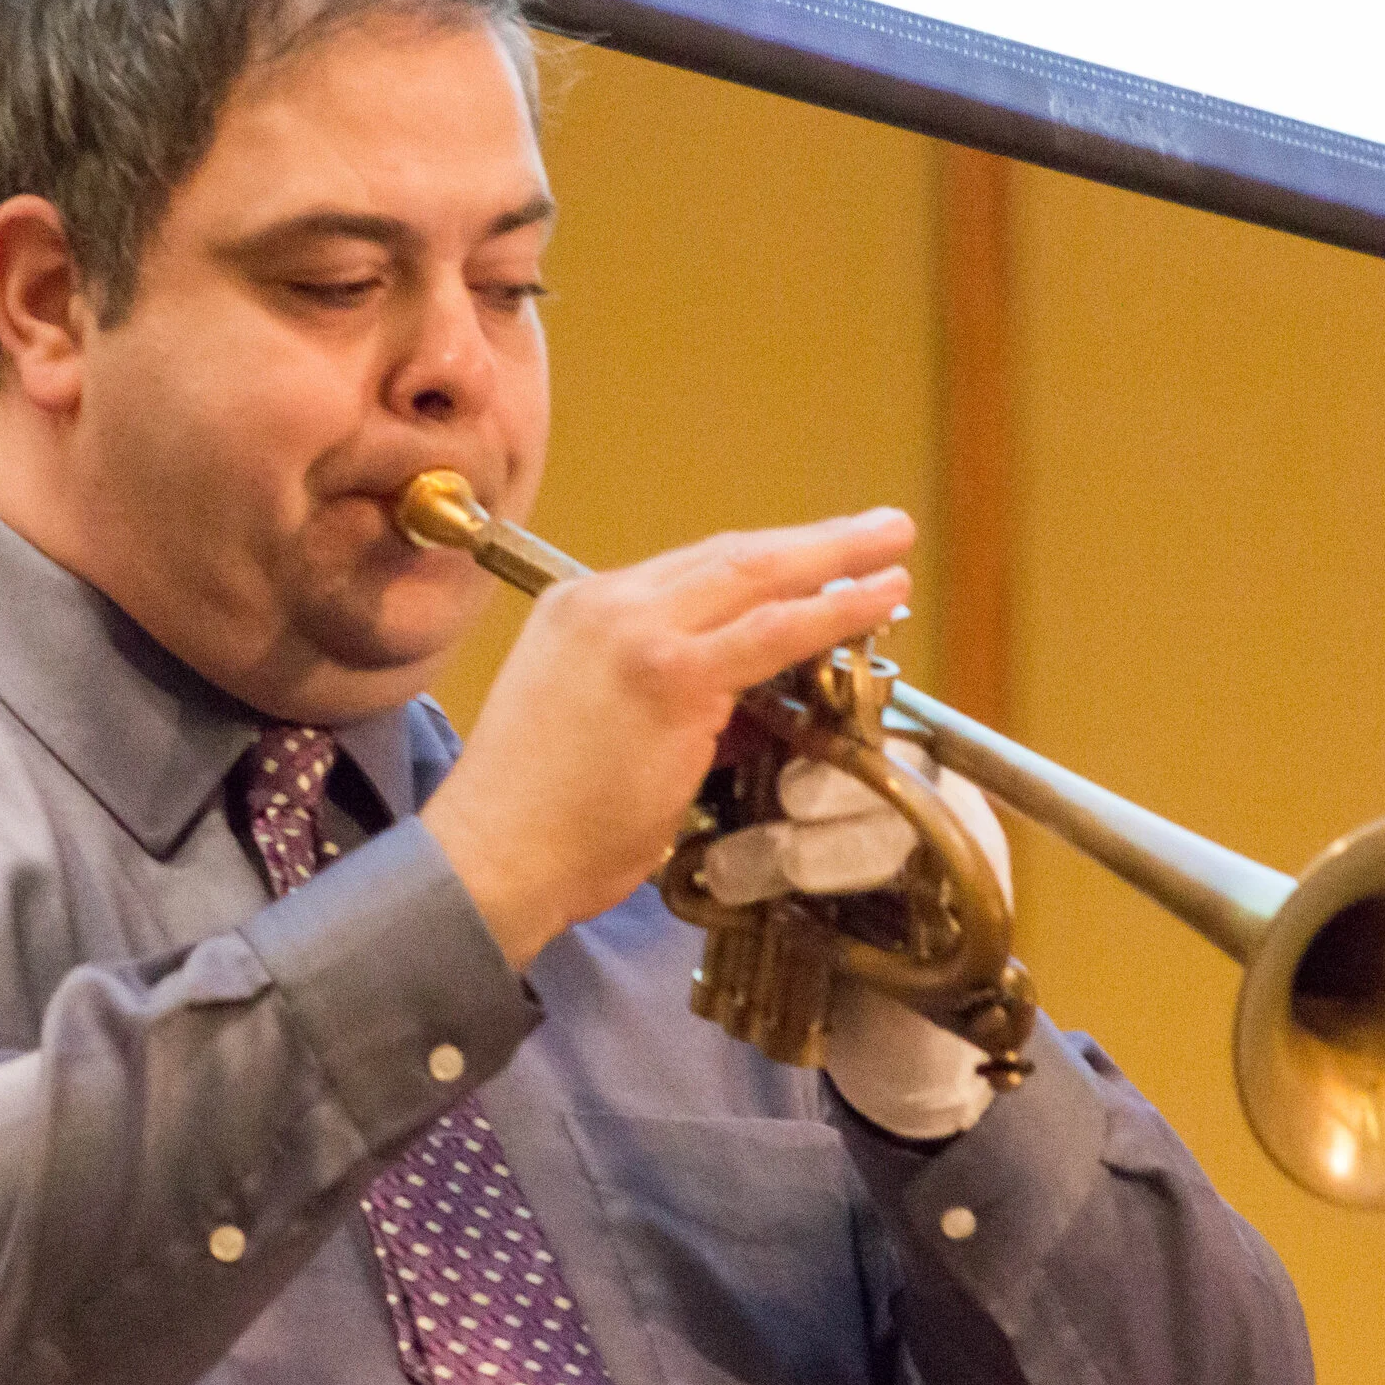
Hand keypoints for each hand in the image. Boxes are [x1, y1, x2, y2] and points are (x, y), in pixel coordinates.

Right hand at [421, 509, 914, 966]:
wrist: (493, 856)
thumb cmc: (536, 816)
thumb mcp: (588, 722)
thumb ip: (659, 697)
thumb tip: (737, 708)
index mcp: (577, 607)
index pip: (689, 571)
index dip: (764, 565)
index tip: (811, 564)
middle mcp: (605, 603)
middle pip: (730, 556)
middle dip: (813, 542)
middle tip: (876, 529)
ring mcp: (638, 633)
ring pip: (756, 576)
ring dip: (836, 561)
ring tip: (891, 547)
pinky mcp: (671, 676)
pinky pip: (772, 633)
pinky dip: (833, 612)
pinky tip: (875, 601)